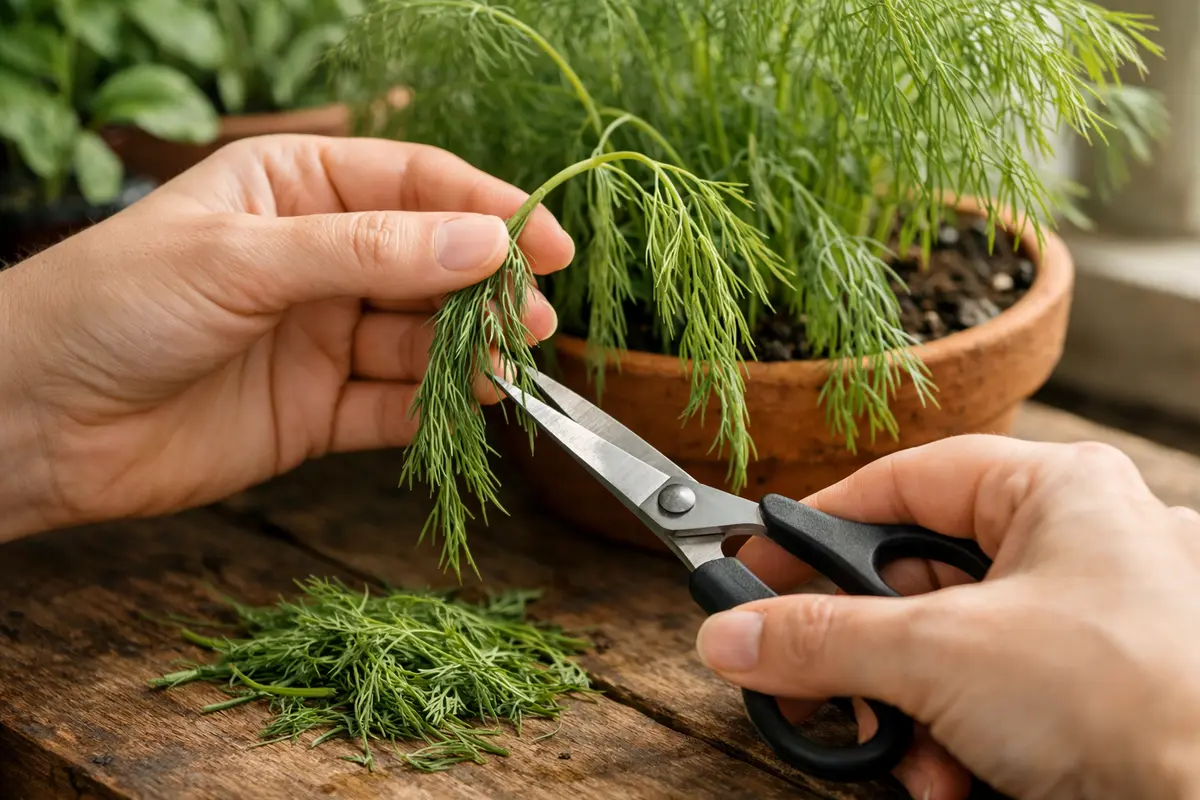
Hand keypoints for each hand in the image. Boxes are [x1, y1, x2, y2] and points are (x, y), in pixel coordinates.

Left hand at [0, 135, 572, 540]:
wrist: (33, 423)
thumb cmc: (115, 305)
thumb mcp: (245, 258)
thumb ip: (370, 253)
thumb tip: (484, 244)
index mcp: (295, 189)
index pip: (415, 184)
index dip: (488, 208)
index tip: (548, 242)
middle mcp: (318, 260)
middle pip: (431, 264)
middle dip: (487, 290)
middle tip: (536, 318)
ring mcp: (321, 336)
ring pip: (422, 340)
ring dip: (470, 353)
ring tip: (513, 366)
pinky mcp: (318, 409)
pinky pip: (394, 405)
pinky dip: (436, 409)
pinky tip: (471, 407)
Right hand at [695, 435, 1199, 799]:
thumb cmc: (1135, 702)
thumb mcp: (944, 655)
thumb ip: (823, 640)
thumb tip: (732, 634)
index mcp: (1057, 491)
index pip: (904, 480)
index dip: (822, 523)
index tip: (761, 565)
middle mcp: (1075, 543)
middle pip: (917, 574)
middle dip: (867, 650)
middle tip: (812, 678)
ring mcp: (1087, 620)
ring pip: (948, 646)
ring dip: (906, 710)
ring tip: (906, 752)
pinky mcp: (1091, 690)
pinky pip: (989, 694)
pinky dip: (952, 740)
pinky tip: (952, 778)